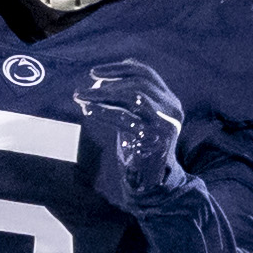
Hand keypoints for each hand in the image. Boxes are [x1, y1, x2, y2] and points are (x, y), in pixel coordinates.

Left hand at [68, 60, 187, 209]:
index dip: (120, 68)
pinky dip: (104, 112)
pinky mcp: (155, 138)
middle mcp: (172, 109)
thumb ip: (125, 101)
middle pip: (140, 82)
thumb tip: (99, 81)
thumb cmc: (139, 149)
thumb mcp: (136, 120)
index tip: (95, 72)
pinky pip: (125, 119)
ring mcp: (166, 124)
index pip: (147, 74)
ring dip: (102, 94)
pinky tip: (88, 111)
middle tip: (85, 86)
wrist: (151, 184)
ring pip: (134, 96)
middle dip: (109, 80)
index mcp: (169, 101)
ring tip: (81, 97)